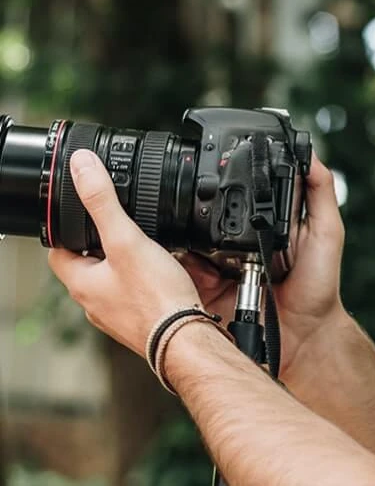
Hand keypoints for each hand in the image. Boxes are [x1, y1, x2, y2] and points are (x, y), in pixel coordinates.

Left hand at [48, 149, 201, 356]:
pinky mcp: (141, 319)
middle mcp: (95, 302)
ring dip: (125, 262)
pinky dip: (145, 280)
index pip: (58, 251)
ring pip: (113, 280)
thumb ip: (103, 201)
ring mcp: (117, 313)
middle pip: (87, 265)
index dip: (67, 230)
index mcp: (81, 283)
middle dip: (101, 245)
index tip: (78, 216)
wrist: (185, 337)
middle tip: (119, 227)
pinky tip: (162, 273)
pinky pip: (136, 293)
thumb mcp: (126, 239)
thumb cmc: (157, 298)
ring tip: (144, 246)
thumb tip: (82, 167)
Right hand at [178, 153, 346, 380]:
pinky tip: (165, 249)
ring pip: (184, 238)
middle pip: (202, 212)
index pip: (234, 192)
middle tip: (178, 188)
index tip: (206, 158)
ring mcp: (216, 263)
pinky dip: (170, 260)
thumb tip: (308, 153)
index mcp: (260, 222)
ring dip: (174, 228)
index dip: (221, 176)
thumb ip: (320, 191)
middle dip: (187, 200)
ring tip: (163, 214)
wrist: (304, 335)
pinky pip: (179, 270)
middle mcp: (233, 239)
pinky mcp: (203, 287)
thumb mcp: (326, 230)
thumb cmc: (319, 284)